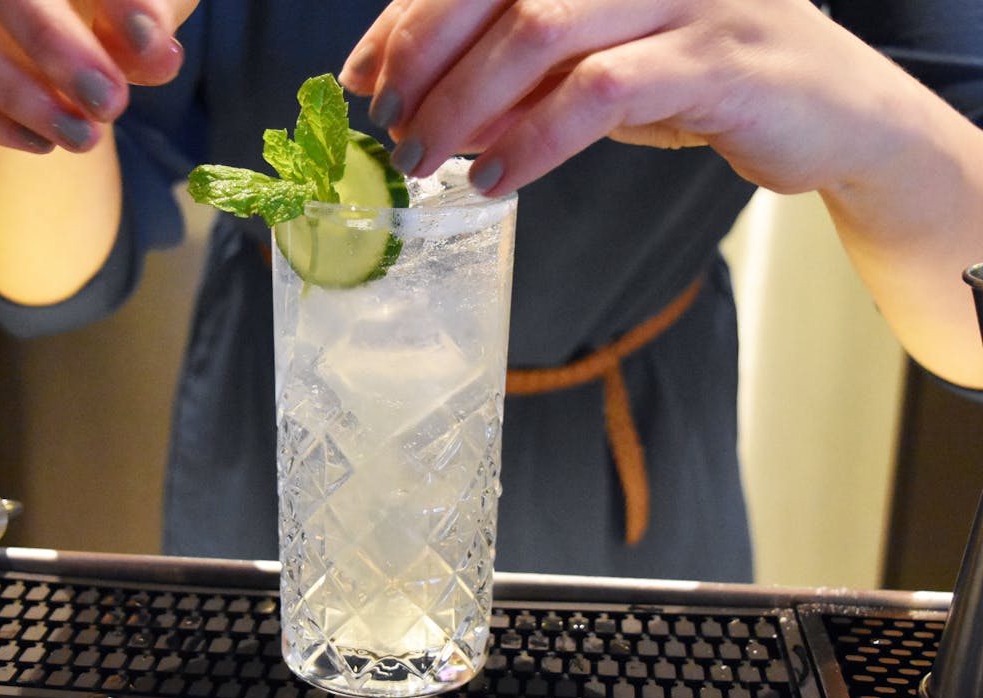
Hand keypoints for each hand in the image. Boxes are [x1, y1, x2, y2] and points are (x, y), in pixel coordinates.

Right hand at [0, 0, 198, 152]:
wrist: (74, 28)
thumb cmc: (118, 6)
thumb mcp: (148, 5)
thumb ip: (153, 20)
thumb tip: (156, 55)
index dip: (115, 2)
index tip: (152, 48)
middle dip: (51, 46)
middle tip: (109, 104)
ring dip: (15, 93)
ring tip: (82, 137)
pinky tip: (41, 143)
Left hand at [339, 0, 916, 197]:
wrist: (832, 110)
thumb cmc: (698, 77)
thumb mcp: (599, 63)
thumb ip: (523, 71)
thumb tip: (427, 104)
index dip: (408, 21)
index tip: (362, 78)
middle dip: (424, 60)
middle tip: (391, 127)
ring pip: (538, 31)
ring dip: (465, 103)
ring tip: (427, 160)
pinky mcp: (715, 55)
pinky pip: (599, 91)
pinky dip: (533, 139)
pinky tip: (495, 180)